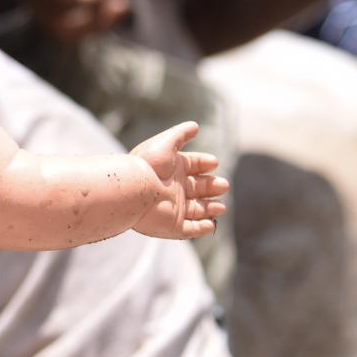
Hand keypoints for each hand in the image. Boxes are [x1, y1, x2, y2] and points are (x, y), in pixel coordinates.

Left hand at [127, 121, 228, 239]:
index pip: (193, 165)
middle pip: (198, 188)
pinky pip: (190, 230)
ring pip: (197, 210)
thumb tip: (195, 126)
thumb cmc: (148, 165)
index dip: (204, 163)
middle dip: (212, 186)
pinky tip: (211, 223)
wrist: (133, 191)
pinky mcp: (172, 226)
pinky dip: (202, 228)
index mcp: (172, 169)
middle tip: (222, 185)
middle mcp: (173, 188)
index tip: (213, 162)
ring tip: (220, 206)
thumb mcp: (166, 143)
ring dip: (210, 208)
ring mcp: (173, 208)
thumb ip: (181, 134)